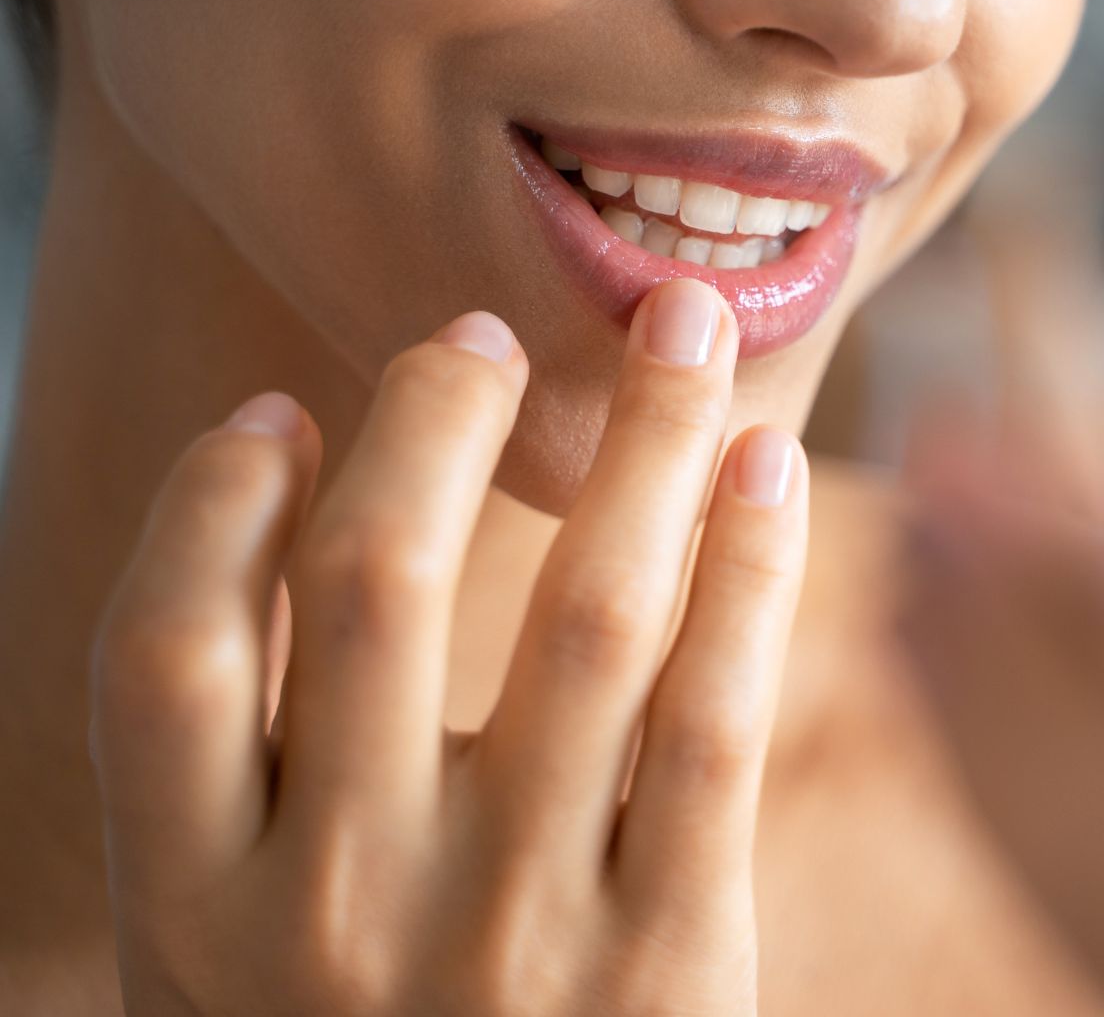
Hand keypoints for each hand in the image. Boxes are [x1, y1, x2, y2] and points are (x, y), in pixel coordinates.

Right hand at [90, 279, 807, 1015]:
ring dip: (640, 442)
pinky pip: (715, 716)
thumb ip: (257, 805)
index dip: (210, 504)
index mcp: (196, 913)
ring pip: (585, 614)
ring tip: (679, 328)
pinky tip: (763, 469)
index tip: (278, 412)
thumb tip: (306, 532)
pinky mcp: (671, 958)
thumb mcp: (249, 984)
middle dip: (436, 417)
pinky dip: (747, 567)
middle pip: (378, 584)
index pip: (165, 650)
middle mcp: (339, 907)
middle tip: (488, 328)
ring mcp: (513, 931)